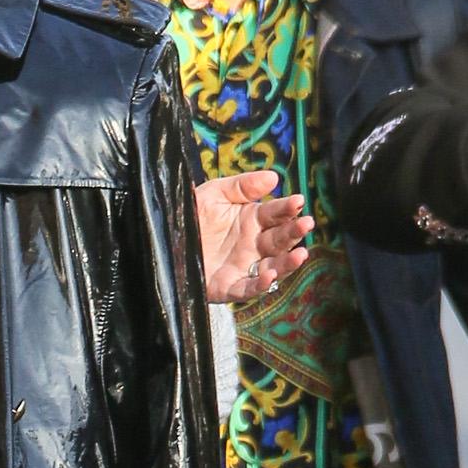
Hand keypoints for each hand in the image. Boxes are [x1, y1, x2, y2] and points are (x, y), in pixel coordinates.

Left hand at [196, 169, 311, 302]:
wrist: (161, 240)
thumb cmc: (189, 215)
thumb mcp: (213, 194)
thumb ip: (241, 186)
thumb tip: (273, 178)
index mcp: (251, 219)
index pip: (276, 213)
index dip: (288, 208)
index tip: (297, 202)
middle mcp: (252, 244)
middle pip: (279, 240)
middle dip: (294, 232)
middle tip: (306, 223)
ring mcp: (242, 266)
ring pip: (272, 267)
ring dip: (288, 262)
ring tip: (300, 254)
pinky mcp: (227, 287)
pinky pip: (248, 289)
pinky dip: (260, 285)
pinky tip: (270, 275)